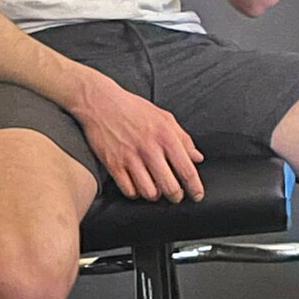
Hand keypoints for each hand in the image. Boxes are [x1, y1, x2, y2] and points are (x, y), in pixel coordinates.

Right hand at [77, 82, 204, 203]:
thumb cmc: (133, 109)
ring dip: (155, 195)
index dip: (195, 188)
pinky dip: (135, 193)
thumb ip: (183, 139)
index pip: (187, 170)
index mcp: (166, 136)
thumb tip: (197, 158)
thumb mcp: (164, 118)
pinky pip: (129, 191)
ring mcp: (130, 158)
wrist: (101, 102)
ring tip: (155, 189)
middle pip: (170, 187)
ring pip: (149, 193)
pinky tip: (137, 185)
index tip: (197, 195)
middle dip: (176, 196)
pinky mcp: (113, 164)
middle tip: (175, 195)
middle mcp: (149, 148)